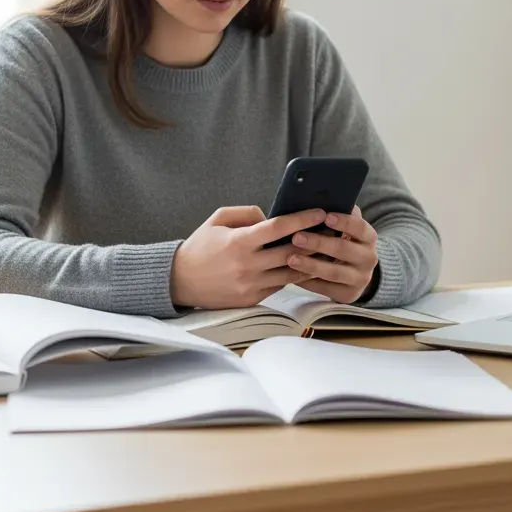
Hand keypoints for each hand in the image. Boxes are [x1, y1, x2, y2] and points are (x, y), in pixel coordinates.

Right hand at [170, 206, 326, 308]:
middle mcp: (247, 265)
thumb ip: (247, 213)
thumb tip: (272, 216)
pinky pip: (280, 286)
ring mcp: (250, 285)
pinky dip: (293, 275)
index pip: (279, 227)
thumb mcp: (218, 219)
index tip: (321, 211)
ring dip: (310, 261)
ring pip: (291, 273)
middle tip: (332, 231)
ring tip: (326, 250)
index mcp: (240, 242)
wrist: (179, 280)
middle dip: (314, 240)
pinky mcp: (251, 299)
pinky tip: (305, 266)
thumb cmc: (200, 245)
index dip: (303, 218)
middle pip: (291, 252)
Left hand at [286, 206, 378, 302]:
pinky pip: (326, 289)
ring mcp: (360, 279)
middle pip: (343, 250)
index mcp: (369, 237)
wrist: (357, 273)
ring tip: (290, 258)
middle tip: (296, 236)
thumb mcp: (346, 229)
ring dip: (310, 264)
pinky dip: (308, 281)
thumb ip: (337, 216)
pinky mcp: (349, 295)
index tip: (326, 216)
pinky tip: (292, 275)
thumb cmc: (343, 242)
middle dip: (318, 242)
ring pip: (333, 272)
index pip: (360, 228)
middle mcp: (369, 258)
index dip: (344, 222)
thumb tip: (318, 198)